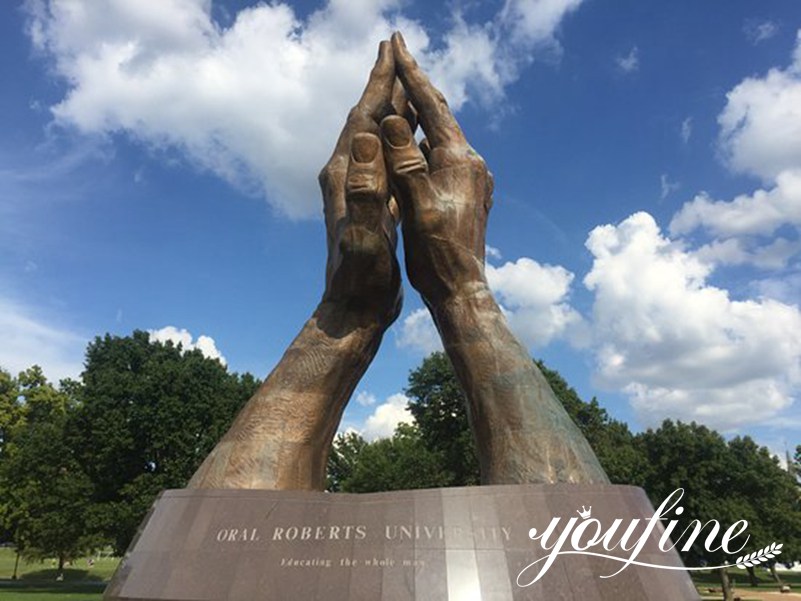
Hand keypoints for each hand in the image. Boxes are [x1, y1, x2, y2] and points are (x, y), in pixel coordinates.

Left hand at [319, 41, 403, 327]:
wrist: (354, 308)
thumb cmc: (361, 278)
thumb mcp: (366, 236)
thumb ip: (365, 189)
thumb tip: (367, 136)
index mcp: (346, 175)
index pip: (362, 117)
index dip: (378, 82)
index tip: (390, 48)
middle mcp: (348, 176)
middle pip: (367, 119)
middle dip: (383, 84)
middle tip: (397, 51)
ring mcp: (359, 189)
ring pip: (378, 138)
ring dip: (392, 110)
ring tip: (408, 85)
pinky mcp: (371, 203)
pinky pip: (387, 160)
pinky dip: (399, 141)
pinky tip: (412, 138)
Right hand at [380, 33, 493, 307]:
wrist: (462, 290)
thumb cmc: (437, 255)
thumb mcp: (418, 208)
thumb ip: (407, 164)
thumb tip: (395, 120)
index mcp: (459, 161)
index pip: (432, 107)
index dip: (412, 74)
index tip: (397, 43)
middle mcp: (471, 163)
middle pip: (441, 113)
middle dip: (418, 83)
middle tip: (401, 51)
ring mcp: (472, 178)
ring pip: (443, 133)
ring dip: (422, 111)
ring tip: (405, 88)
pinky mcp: (467, 193)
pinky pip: (443, 154)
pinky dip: (426, 138)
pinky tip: (416, 141)